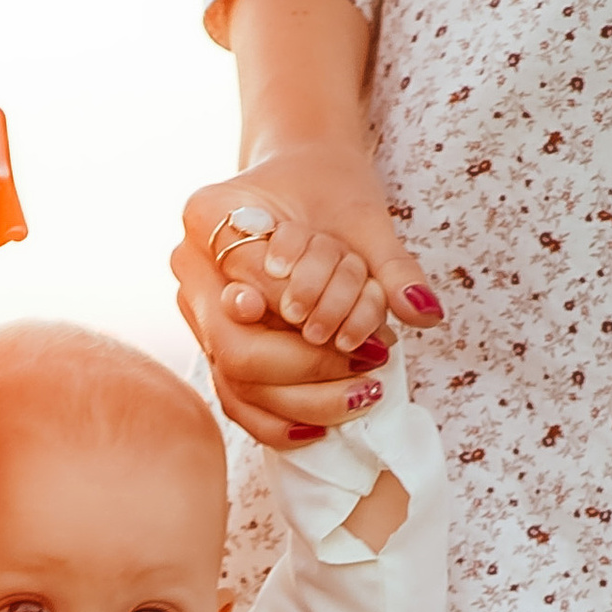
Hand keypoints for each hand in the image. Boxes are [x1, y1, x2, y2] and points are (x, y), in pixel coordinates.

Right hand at [172, 150, 445, 454]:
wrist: (304, 182)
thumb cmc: (329, 191)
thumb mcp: (363, 218)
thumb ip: (391, 265)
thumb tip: (423, 312)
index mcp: (207, 215)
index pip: (250, 285)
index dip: (304, 314)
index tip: (356, 329)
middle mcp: (189, 267)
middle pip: (234, 350)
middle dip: (306, 367)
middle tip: (368, 366)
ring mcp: (196, 310)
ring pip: (235, 384)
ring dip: (304, 401)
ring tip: (364, 396)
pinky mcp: (212, 343)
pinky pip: (235, 399)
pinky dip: (279, 420)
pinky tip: (320, 430)